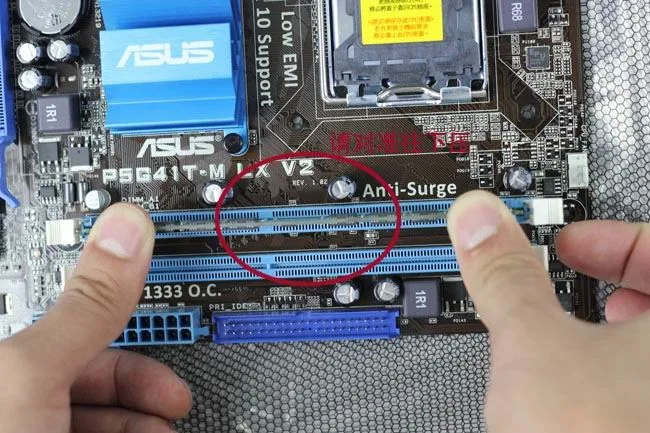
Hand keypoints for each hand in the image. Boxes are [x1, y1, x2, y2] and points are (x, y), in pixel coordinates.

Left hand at [0, 204, 191, 432]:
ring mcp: (36, 429)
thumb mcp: (32, 376)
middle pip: (95, 368)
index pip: (70, 320)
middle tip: (171, 394)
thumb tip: (125, 230)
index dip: (119, 312)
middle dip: (142, 379)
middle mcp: (19, 394)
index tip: (163, 314)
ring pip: (105, 411)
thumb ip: (85, 305)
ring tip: (166, 427)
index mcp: (5, 361)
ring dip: (146, 416)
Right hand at [447, 191, 649, 432]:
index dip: (610, 238)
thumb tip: (480, 222)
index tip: (570, 245)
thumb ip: (506, 274)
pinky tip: (581, 398)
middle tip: (576, 285)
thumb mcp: (535, 349)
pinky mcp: (646, 423)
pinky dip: (619, 380)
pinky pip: (642, 391)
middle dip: (617, 284)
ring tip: (573, 343)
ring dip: (617, 334)